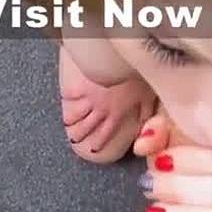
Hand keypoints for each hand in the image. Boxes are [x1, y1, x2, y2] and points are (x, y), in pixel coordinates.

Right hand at [59, 43, 155, 162]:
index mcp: (116, 114)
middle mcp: (100, 109)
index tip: (93, 149)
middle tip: (74, 139)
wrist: (120, 62)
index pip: (106, 133)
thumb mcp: (147, 97)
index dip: (99, 142)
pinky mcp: (81, 85)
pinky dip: (67, 96)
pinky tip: (63, 98)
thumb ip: (146, 112)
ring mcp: (89, 98)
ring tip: (67, 123)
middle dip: (80, 135)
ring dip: (71, 120)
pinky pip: (71, 93)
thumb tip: (146, 123)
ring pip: (76, 114)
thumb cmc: (136, 78)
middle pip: (87, 126)